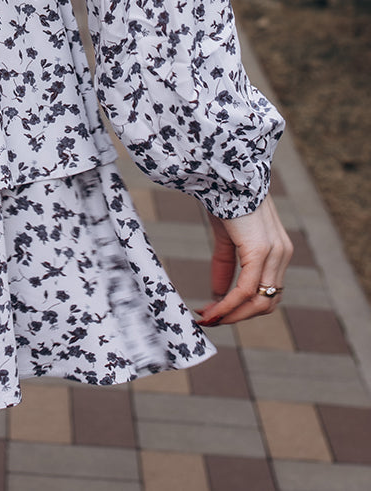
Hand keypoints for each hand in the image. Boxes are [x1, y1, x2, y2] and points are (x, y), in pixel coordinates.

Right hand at [197, 195, 292, 325]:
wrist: (224, 170)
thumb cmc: (224, 197)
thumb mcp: (226, 235)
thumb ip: (226, 265)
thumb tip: (219, 294)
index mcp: (278, 249)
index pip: (268, 290)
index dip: (244, 307)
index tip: (216, 312)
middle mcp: (282, 254)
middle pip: (267, 302)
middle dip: (238, 316)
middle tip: (211, 319)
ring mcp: (275, 253)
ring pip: (259, 302)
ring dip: (232, 315)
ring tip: (208, 317)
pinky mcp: (260, 251)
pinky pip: (245, 290)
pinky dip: (228, 305)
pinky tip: (211, 310)